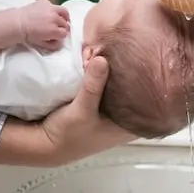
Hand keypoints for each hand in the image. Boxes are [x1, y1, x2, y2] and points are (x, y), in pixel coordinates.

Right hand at [0, 56, 135, 166]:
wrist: (44, 143)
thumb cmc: (68, 135)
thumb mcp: (82, 111)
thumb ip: (93, 86)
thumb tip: (102, 59)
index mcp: (129, 125)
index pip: (149, 100)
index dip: (148, 82)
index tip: (144, 61)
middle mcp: (124, 117)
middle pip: (133, 89)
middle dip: (128, 71)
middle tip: (125, 51)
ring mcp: (111, 110)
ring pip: (117, 84)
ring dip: (111, 70)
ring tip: (109, 50)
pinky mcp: (98, 102)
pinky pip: (104, 83)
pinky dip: (100, 73)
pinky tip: (97, 58)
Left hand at [18, 0, 69, 50]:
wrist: (17, 24)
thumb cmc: (27, 34)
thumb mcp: (41, 44)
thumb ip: (53, 44)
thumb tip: (60, 43)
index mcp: (53, 30)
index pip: (65, 33)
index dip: (62, 35)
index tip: (59, 35)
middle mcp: (54, 18)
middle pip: (65, 24)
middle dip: (62, 27)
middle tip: (58, 29)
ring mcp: (50, 9)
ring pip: (64, 12)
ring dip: (63, 17)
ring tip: (60, 19)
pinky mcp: (45, 2)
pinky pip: (54, 6)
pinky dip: (53, 10)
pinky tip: (49, 14)